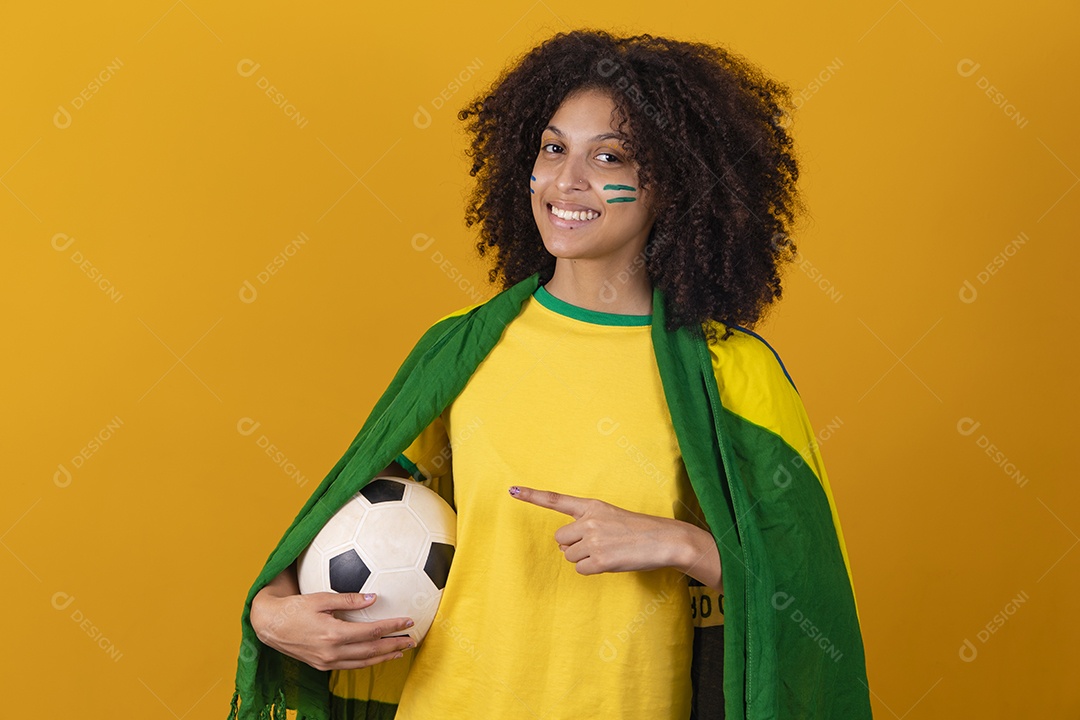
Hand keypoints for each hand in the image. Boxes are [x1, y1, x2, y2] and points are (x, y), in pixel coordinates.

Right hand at [251, 588, 414, 671]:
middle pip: (371, 651)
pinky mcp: (321, 665)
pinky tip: (375, 656)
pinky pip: (349, 666)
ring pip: (362, 663)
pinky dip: (366, 662)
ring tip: (400, 651)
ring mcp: (326, 661)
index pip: (371, 632)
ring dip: (384, 657)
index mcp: (333, 634)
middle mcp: (331, 652)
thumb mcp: (320, 597)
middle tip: (412, 640)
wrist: (268, 625)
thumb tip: (374, 597)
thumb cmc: (293, 608)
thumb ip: (348, 599)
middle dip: (394, 646)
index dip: (392, 627)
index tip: (409, 622)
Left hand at [508, 485, 721, 590]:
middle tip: (596, 546)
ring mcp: (593, 540)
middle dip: (572, 546)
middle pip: (560, 540)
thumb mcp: (611, 517)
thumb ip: (588, 524)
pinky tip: (610, 562)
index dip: (532, 496)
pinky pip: (580, 570)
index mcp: (591, 506)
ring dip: (584, 559)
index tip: (513, 491)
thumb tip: (566, 546)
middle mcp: (588, 520)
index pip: (556, 500)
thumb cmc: (639, 530)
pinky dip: (591, 570)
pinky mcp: (598, 560)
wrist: (664, 540)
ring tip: (608, 552)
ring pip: (569, 557)